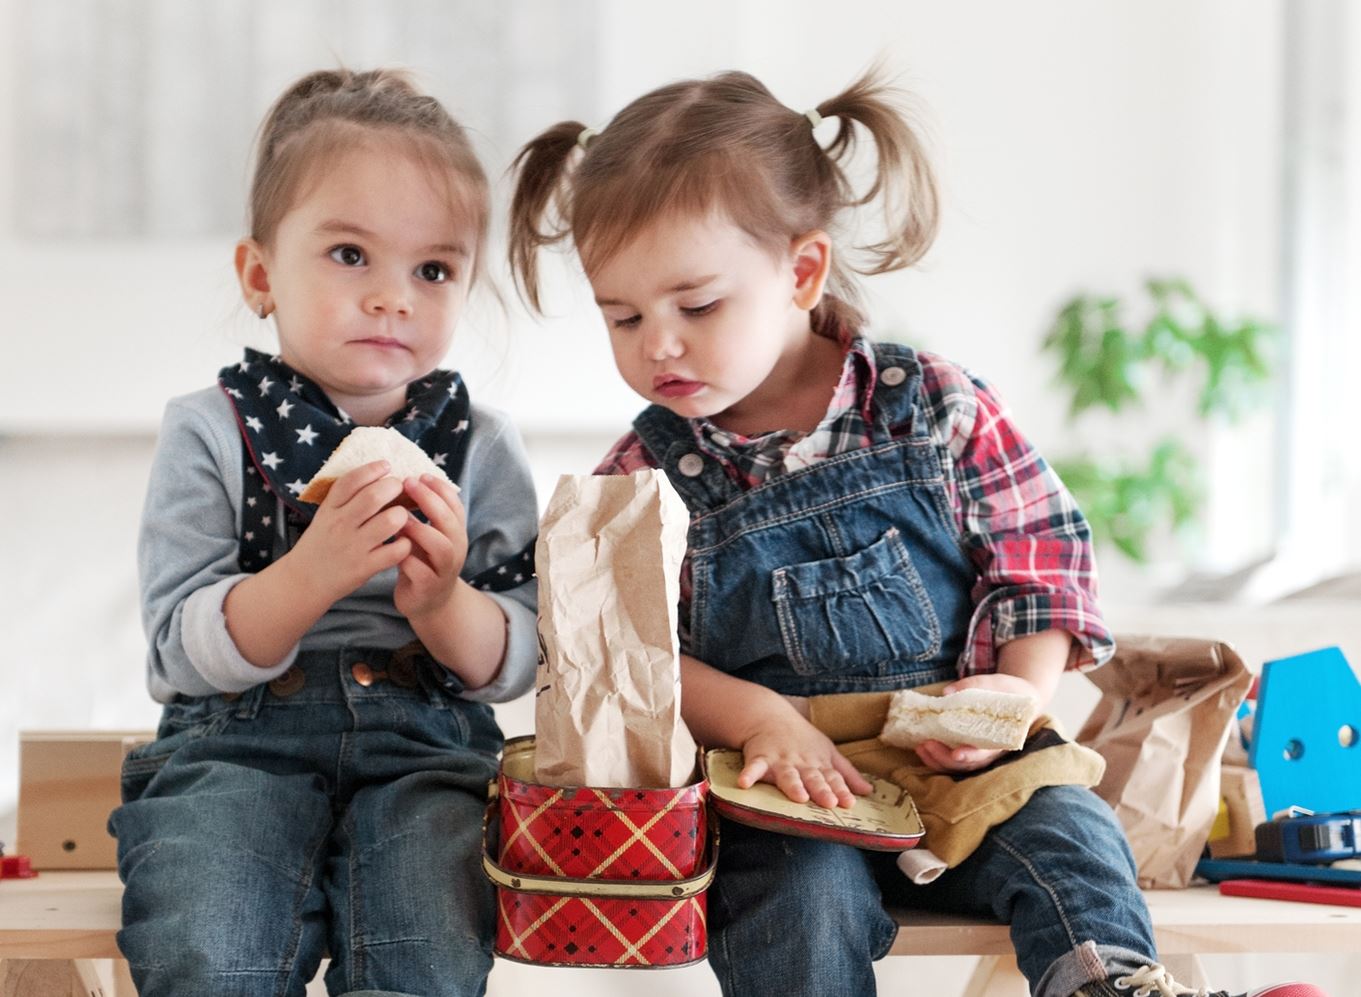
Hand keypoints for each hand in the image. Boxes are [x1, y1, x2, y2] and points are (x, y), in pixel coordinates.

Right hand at [288, 461, 410, 602]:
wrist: (302, 581)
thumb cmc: (321, 544)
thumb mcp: (325, 516)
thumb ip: (346, 499)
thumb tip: (379, 477)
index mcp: (330, 508)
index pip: (351, 481)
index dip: (372, 469)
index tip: (386, 466)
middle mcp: (341, 524)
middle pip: (374, 496)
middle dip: (393, 487)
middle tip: (399, 489)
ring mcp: (353, 546)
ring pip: (389, 521)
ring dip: (402, 515)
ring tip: (401, 517)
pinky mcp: (364, 567)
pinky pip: (395, 551)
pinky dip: (405, 544)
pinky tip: (403, 542)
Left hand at [393, 474, 468, 621]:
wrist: (427, 602)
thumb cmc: (422, 560)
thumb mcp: (425, 534)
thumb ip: (421, 514)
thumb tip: (404, 480)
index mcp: (455, 532)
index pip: (455, 504)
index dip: (440, 488)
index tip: (420, 475)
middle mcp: (456, 549)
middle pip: (450, 521)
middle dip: (430, 500)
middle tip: (408, 484)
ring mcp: (445, 569)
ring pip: (441, 546)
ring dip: (420, 530)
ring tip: (399, 519)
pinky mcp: (429, 587)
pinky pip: (422, 572)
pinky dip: (407, 559)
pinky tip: (392, 549)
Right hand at [738, 714, 872, 808]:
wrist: (769, 715)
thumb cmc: (802, 738)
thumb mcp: (828, 752)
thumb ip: (847, 774)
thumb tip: (868, 792)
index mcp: (819, 763)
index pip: (833, 778)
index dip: (841, 790)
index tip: (849, 803)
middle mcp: (802, 763)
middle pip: (813, 778)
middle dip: (821, 790)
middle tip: (829, 802)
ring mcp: (780, 760)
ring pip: (788, 775)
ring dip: (793, 785)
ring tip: (798, 796)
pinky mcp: (759, 757)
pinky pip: (753, 767)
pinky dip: (749, 774)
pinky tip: (744, 783)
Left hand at [913, 672, 1039, 773]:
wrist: (1022, 700)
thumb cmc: (1012, 693)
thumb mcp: (998, 684)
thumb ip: (975, 686)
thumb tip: (946, 692)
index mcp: (1003, 738)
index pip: (987, 752)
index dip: (971, 755)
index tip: (957, 754)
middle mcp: (991, 751)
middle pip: (968, 764)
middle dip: (945, 757)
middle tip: (927, 744)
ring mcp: (980, 753)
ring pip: (958, 767)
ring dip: (937, 760)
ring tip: (920, 747)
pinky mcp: (969, 750)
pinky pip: (952, 761)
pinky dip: (937, 758)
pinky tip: (922, 749)